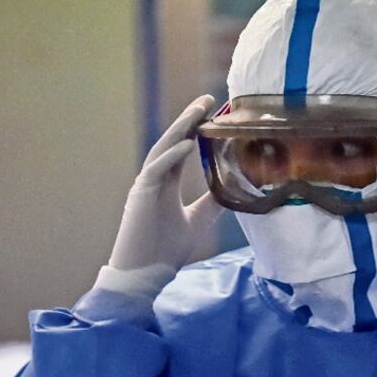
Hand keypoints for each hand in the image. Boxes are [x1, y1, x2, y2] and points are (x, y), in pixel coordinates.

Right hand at [107, 94, 222, 275]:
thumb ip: (213, 202)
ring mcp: (145, 186)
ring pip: (163, 149)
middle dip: (189, 119)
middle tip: (208, 100)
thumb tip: (236, 188)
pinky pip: (156, 169)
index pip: (182, 148)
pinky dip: (171, 155)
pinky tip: (187, 142)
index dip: (195, 129)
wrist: (144, 275)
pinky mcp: (139, 196)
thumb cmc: (166, 250)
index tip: (213, 111)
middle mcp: (154, 179)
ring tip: (198, 112)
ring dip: (180, 129)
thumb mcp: (199, 221)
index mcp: (166, 183)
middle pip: (172, 141)